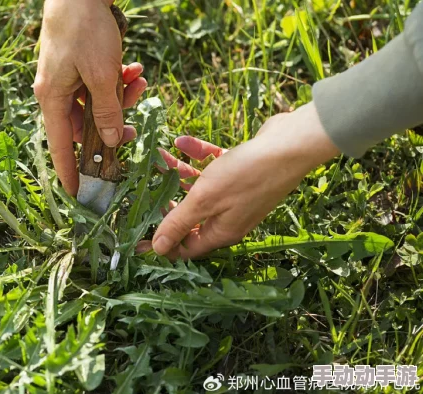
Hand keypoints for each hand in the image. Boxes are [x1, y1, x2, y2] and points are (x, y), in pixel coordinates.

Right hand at [34, 0, 146, 195]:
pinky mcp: (77, 67)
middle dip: (112, 125)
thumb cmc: (85, 30)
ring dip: (120, 98)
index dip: (68, 170)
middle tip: (134, 128)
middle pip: (84, 126)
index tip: (75, 193)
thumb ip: (107, 112)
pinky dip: (117, 81)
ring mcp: (66, 79)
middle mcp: (55, 92)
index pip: (59, 146)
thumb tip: (109, 141)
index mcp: (52, 98)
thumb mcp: (102, 76)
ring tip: (139, 82)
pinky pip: (98, 85)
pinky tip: (134, 70)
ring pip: (96, 104)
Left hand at [140, 102, 340, 259]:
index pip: (186, 246)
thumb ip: (179, 223)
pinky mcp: (241, 170)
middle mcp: (228, 216)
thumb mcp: (205, 201)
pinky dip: (198, 156)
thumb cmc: (246, 175)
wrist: (290, 145)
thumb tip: (158, 249)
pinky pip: (213, 167)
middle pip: (190, 216)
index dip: (162, 242)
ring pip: (199, 188)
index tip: (138, 236)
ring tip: (159, 157)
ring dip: (179, 173)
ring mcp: (236, 194)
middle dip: (167, 203)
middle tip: (146, 190)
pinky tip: (181, 141)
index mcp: (221, 231)